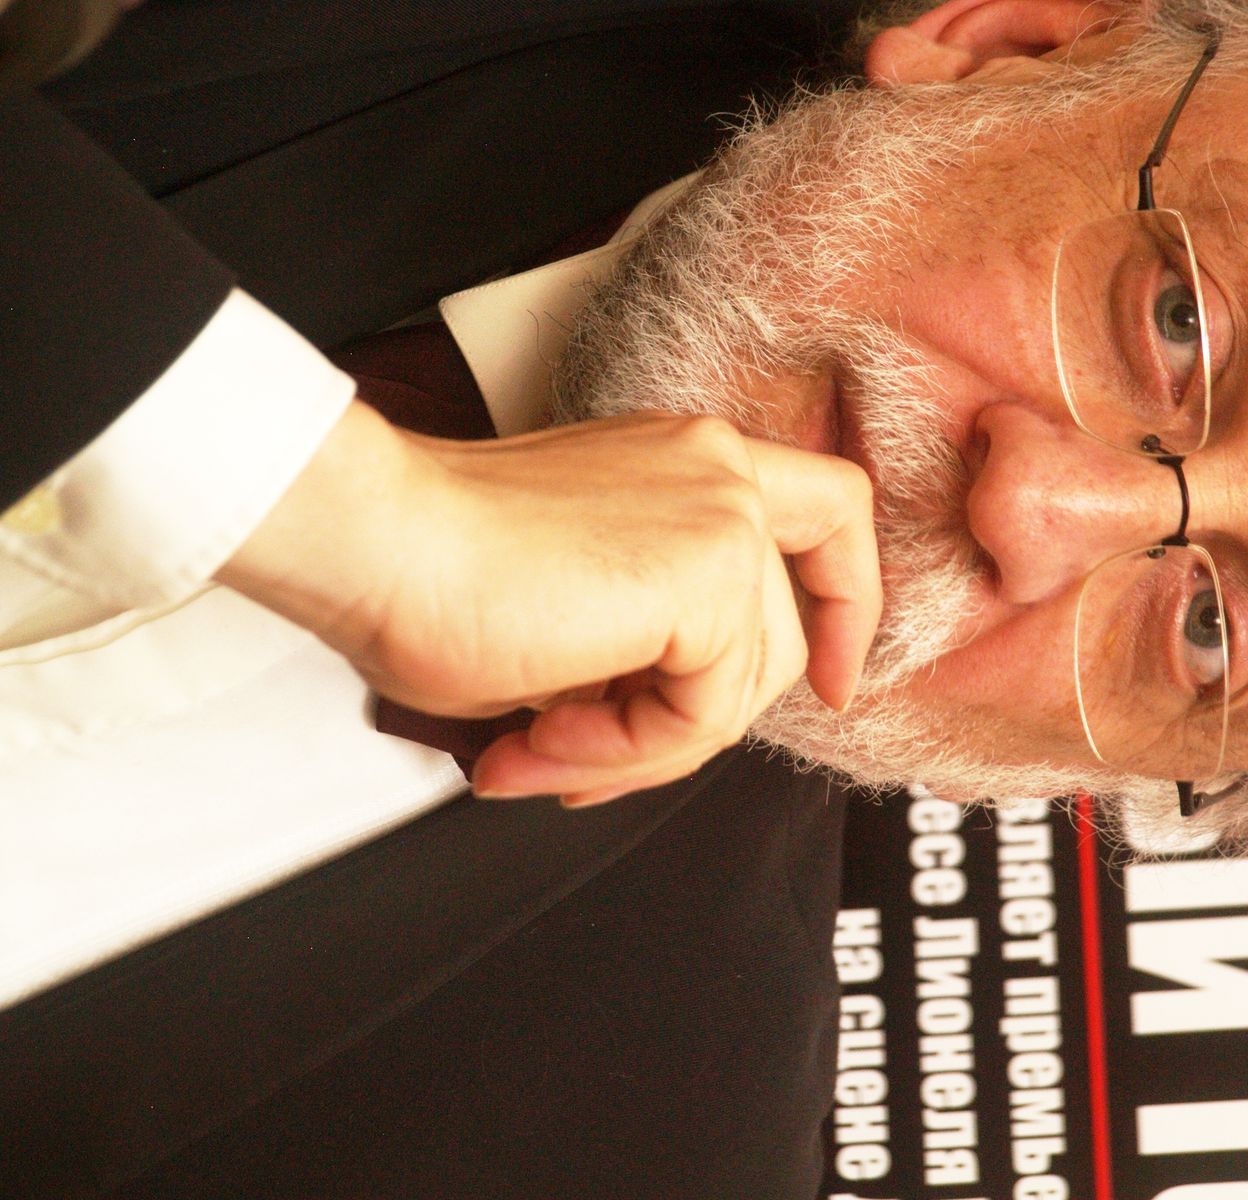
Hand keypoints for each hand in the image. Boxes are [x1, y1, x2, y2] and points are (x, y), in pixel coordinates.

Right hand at [218, 399, 880, 804]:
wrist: (373, 542)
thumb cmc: (430, 566)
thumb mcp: (573, 612)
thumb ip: (645, 646)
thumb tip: (661, 720)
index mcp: (688, 464)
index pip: (829, 516)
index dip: (848, 604)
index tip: (833, 679)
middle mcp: (718, 473)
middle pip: (779, 638)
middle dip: (686, 725)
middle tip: (581, 754)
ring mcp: (722, 514)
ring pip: (741, 688)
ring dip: (636, 749)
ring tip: (541, 748)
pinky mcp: (707, 571)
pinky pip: (706, 713)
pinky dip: (626, 751)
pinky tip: (545, 738)